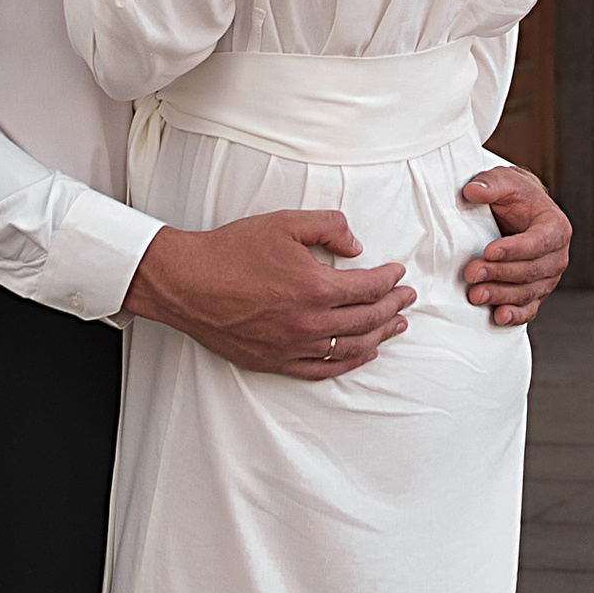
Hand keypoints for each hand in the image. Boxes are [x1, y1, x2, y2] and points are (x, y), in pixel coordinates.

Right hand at [127, 212, 414, 380]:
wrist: (186, 282)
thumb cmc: (231, 250)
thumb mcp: (284, 223)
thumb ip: (328, 227)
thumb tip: (356, 246)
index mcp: (315, 288)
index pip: (368, 288)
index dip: (390, 279)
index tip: (398, 273)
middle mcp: (308, 323)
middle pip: (366, 320)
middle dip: (392, 306)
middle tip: (406, 298)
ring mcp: (292, 347)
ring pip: (350, 348)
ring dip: (379, 337)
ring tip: (396, 326)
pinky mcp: (275, 361)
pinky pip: (322, 369)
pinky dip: (348, 363)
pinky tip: (362, 355)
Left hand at [460, 165, 571, 325]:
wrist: (518, 212)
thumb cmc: (514, 196)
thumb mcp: (504, 181)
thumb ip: (490, 184)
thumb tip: (473, 191)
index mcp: (555, 226)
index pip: (539, 242)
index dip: (515, 249)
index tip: (489, 251)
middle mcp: (557, 255)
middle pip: (532, 270)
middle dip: (500, 273)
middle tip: (472, 272)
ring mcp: (548, 277)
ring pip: (528, 292)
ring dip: (501, 295)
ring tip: (475, 294)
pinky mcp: (536, 292)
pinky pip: (529, 308)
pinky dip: (515, 315)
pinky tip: (498, 316)